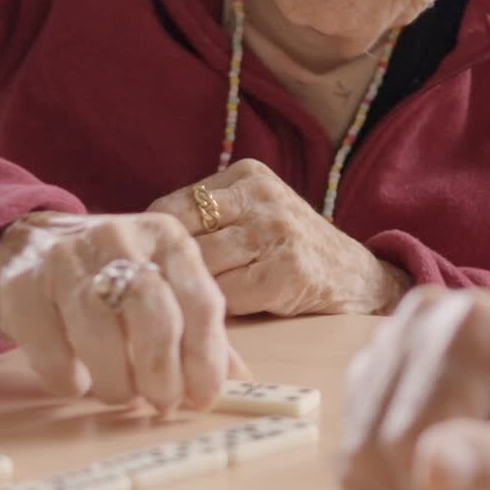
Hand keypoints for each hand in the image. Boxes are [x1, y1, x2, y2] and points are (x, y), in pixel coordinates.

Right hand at [0, 210, 248, 409]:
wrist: (23, 243)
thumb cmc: (107, 272)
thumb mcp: (160, 281)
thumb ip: (196, 326)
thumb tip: (237, 381)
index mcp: (166, 237)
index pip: (202, 300)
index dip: (208, 358)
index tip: (204, 398)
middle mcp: (119, 237)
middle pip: (154, 314)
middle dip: (163, 371)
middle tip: (162, 402)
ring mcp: (65, 258)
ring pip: (102, 333)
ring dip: (117, 381)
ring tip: (120, 394)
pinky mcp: (21, 285)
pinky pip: (51, 348)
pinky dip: (69, 378)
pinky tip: (78, 381)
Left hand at [148, 159, 403, 317]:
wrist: (354, 276)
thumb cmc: (285, 247)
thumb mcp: (251, 212)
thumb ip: (206, 218)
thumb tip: (135, 243)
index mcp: (246, 175)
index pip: (173, 206)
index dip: (153, 241)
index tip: (144, 265)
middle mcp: (262, 197)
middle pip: (185, 237)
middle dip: (170, 270)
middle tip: (156, 294)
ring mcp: (277, 232)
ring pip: (205, 267)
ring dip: (195, 292)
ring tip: (190, 305)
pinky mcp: (288, 272)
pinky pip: (229, 296)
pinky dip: (221, 310)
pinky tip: (226, 314)